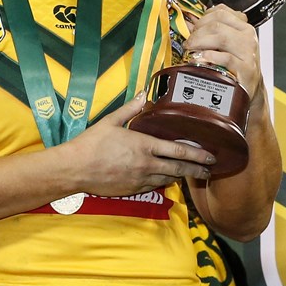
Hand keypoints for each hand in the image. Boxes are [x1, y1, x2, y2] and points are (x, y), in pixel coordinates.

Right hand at [60, 94, 215, 196]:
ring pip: (168, 179)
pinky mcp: (132, 190)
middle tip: (210, 169)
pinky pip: (154, 186)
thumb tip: (143, 95)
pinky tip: (168, 179)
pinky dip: (164, 182)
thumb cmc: (91, 143)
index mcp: (144, 145)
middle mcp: (146, 164)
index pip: (179, 150)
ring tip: (193, 175)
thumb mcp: (111, 121)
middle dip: (197, 169)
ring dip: (182, 177)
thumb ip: (130, 109)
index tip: (210, 156)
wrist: (75, 169)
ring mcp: (140, 179)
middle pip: (179, 168)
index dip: (197, 154)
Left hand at [183, 5, 264, 96]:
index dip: (202, 18)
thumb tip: (189, 24)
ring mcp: (248, 52)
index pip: (221, 12)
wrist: (248, 87)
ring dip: (201, 42)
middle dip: (197, 32)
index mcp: (243, 27)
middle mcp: (247, 37)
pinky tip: (201, 58)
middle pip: (217, 25)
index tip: (193, 28)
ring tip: (191, 50)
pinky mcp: (246, 68)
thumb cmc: (236, 64)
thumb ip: (210, 32)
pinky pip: (225, 58)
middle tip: (189, 42)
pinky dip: (210, 56)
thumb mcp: (226, 45)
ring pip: (221, 38)